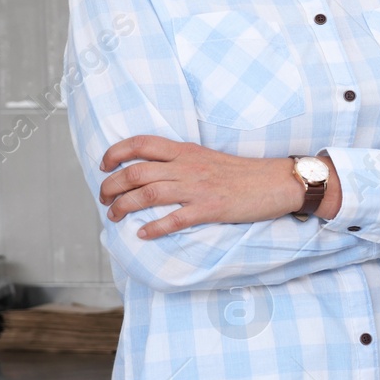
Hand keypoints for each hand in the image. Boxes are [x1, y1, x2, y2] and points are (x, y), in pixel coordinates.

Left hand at [99, 136, 305, 238]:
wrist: (276, 181)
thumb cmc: (242, 173)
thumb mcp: (207, 158)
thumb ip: (181, 162)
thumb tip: (153, 173)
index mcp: (186, 151)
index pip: (141, 144)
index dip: (116, 152)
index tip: (104, 165)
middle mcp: (187, 167)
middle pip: (136, 172)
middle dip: (111, 186)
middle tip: (104, 198)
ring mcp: (197, 188)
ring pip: (148, 195)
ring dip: (124, 207)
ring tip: (113, 216)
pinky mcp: (210, 209)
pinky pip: (174, 220)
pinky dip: (154, 228)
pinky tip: (143, 234)